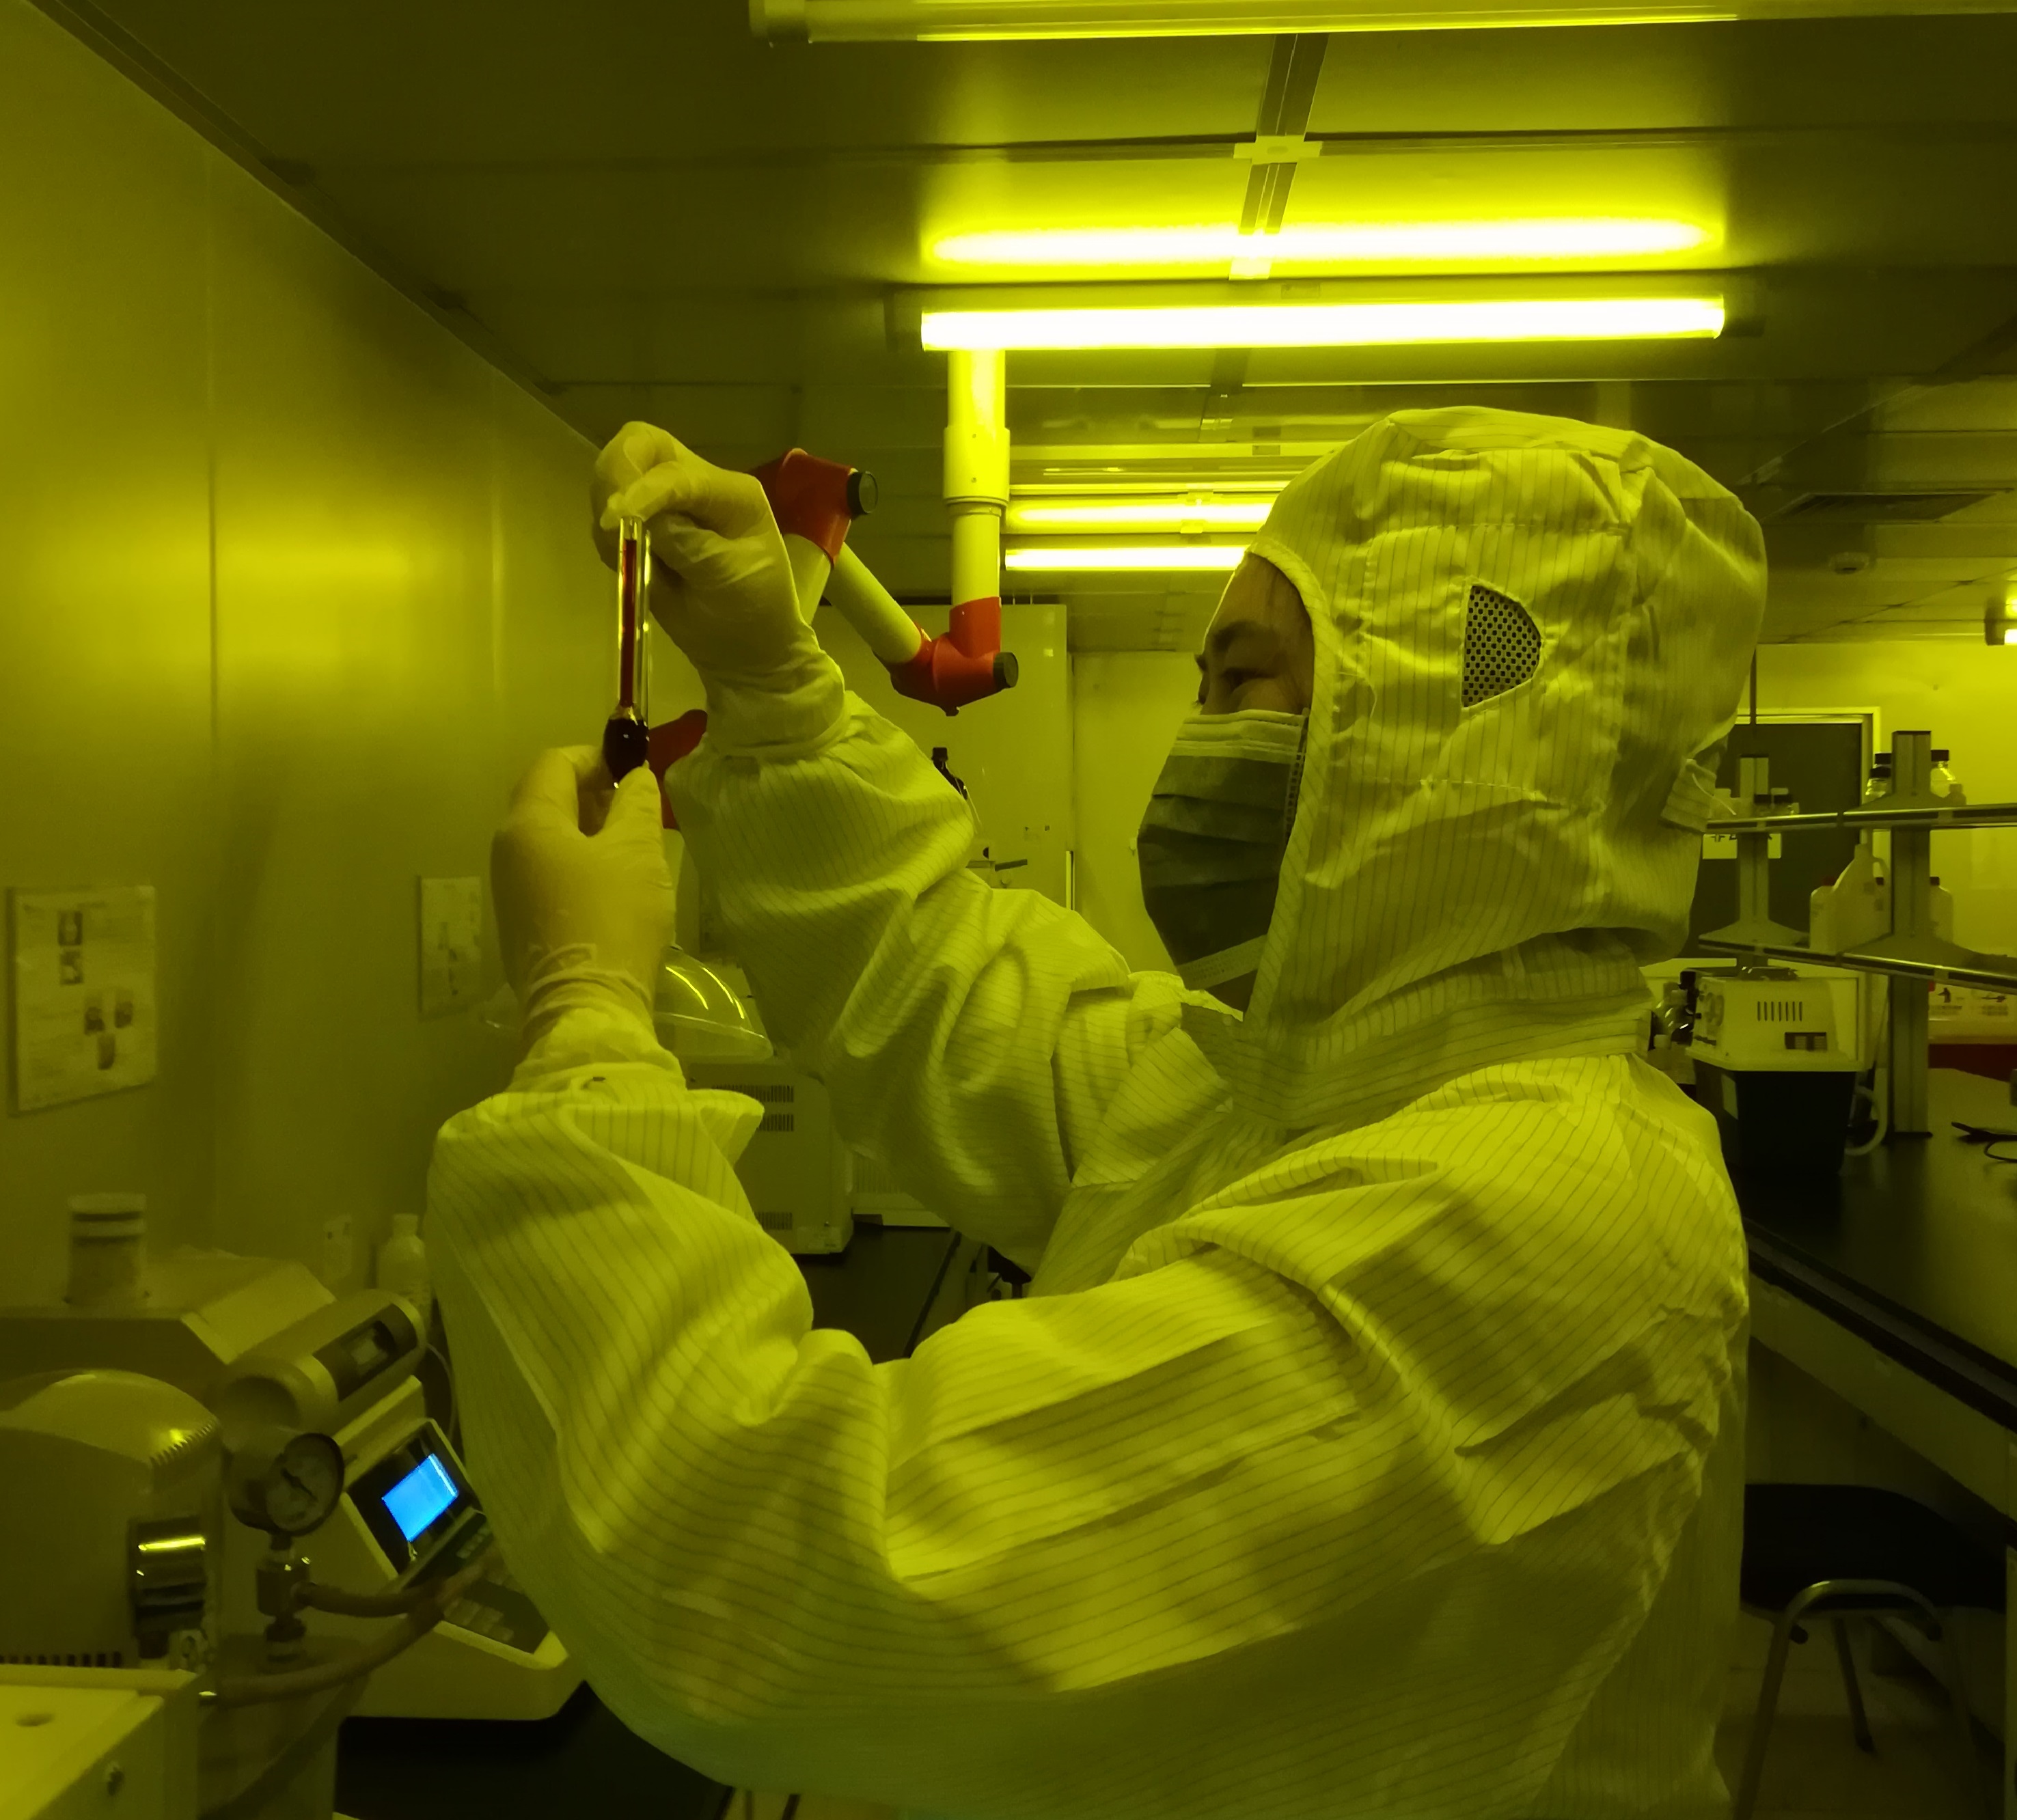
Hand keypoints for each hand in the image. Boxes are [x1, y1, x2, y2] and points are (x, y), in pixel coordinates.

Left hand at [492, 748, 671, 1031]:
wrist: (587, 1007)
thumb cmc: (614, 917)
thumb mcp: (638, 851)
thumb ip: (636, 804)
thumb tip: (634, 778)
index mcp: (528, 823)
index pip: (554, 764)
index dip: (597, 758)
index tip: (635, 773)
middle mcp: (507, 851)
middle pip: (547, 800)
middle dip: (594, 796)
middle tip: (639, 811)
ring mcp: (510, 891)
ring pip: (549, 840)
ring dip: (590, 833)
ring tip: (634, 850)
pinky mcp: (522, 924)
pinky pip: (548, 874)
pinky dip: (580, 865)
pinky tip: (614, 888)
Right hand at [591, 422, 810, 683]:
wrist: (746, 648)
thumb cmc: (753, 613)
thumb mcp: (733, 581)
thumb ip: (692, 548)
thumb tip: (647, 522)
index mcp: (731, 492)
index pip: (677, 474)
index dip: (643, 491)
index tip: (614, 522)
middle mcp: (698, 484)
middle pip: (640, 443)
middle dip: (615, 472)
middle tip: (608, 521)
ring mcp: (668, 501)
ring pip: (616, 471)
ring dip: (606, 505)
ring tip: (626, 555)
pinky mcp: (645, 525)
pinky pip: (608, 512)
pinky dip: (606, 534)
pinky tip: (629, 565)